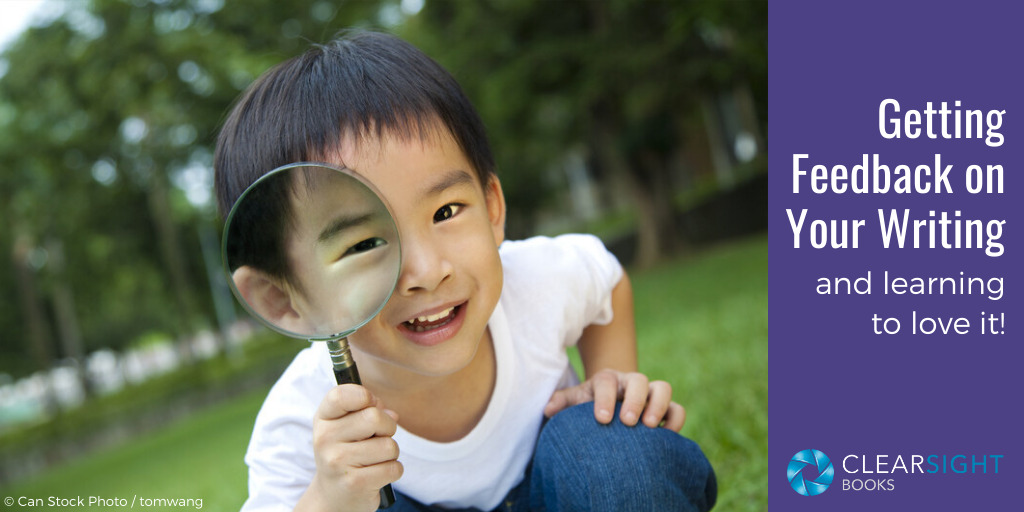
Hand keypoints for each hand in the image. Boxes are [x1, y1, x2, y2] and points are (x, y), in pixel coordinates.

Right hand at [296, 384, 402, 511]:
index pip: (340, 395)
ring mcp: (337, 462)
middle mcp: (325, 438)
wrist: (333, 495)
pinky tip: (377, 474)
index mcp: (324, 418)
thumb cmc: (347, 452)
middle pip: (375, 417)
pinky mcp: (355, 483)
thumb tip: (391, 415)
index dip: (364, 395)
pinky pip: (394, 468)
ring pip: (389, 445)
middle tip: (378, 437)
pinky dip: (393, 470)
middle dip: (387, 427)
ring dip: (391, 453)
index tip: (370, 404)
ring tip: (375, 459)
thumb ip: (367, 410)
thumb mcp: (347, 426)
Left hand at [543, 369, 685, 430]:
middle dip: (634, 400)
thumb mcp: (575, 401)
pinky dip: (676, 420)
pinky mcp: (666, 408)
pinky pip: (677, 409)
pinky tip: (668, 436)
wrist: (609, 405)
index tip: (601, 418)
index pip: (606, 381)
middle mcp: (630, 383)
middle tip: (627, 421)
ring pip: (663, 388)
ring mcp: (650, 394)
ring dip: (658, 405)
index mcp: (606, 380)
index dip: (605, 398)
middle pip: (638, 380)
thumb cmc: (588, 405)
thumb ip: (562, 403)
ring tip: (650, 427)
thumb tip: (547, 409)